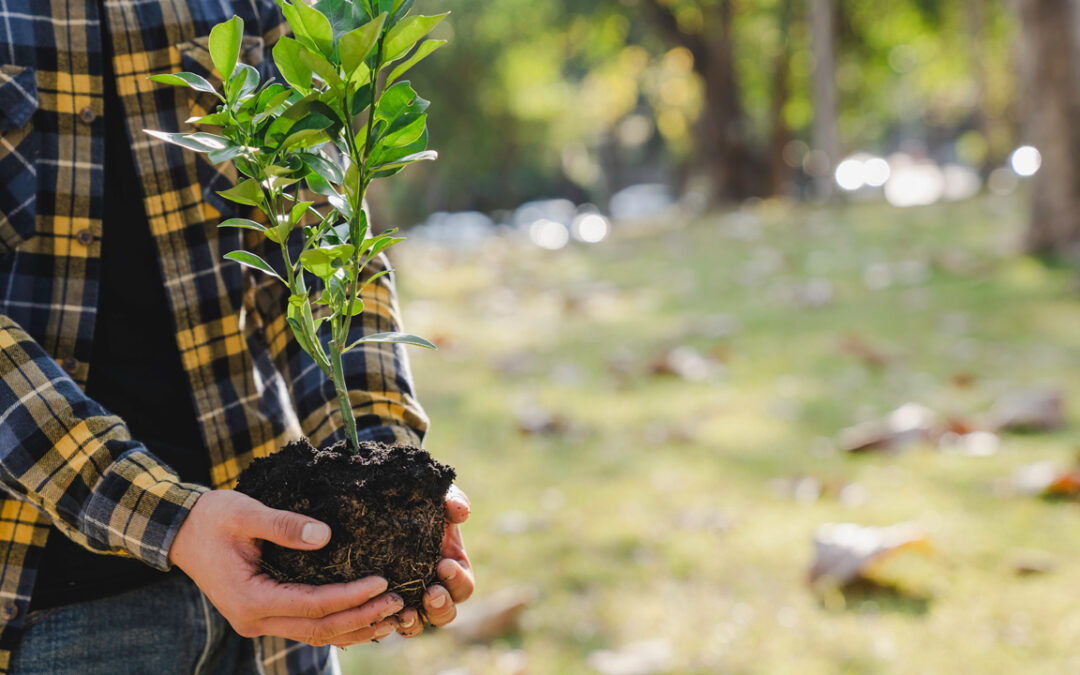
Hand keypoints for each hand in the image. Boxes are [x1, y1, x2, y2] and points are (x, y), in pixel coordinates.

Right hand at [170, 490, 401, 647]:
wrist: (180, 531)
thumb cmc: (212, 518)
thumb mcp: (246, 512)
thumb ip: (283, 524)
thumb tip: (324, 535)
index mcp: (250, 598)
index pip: (312, 604)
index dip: (350, 596)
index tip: (382, 581)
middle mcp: (254, 620)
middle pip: (318, 628)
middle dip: (360, 617)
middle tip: (397, 602)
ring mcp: (258, 621)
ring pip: (314, 634)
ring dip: (353, 628)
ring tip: (391, 616)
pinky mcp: (264, 615)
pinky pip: (305, 626)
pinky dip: (335, 625)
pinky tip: (363, 618)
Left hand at [394, 484, 473, 636]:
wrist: (382, 507)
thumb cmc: (418, 504)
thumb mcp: (438, 498)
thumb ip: (453, 500)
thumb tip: (460, 512)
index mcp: (453, 569)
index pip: (463, 586)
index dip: (457, 579)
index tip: (443, 564)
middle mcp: (434, 589)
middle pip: (446, 612)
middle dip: (441, 606)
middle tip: (431, 593)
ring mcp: (410, 599)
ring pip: (419, 624)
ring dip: (415, 621)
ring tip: (405, 612)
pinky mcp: (384, 602)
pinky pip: (388, 622)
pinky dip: (387, 622)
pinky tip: (380, 613)